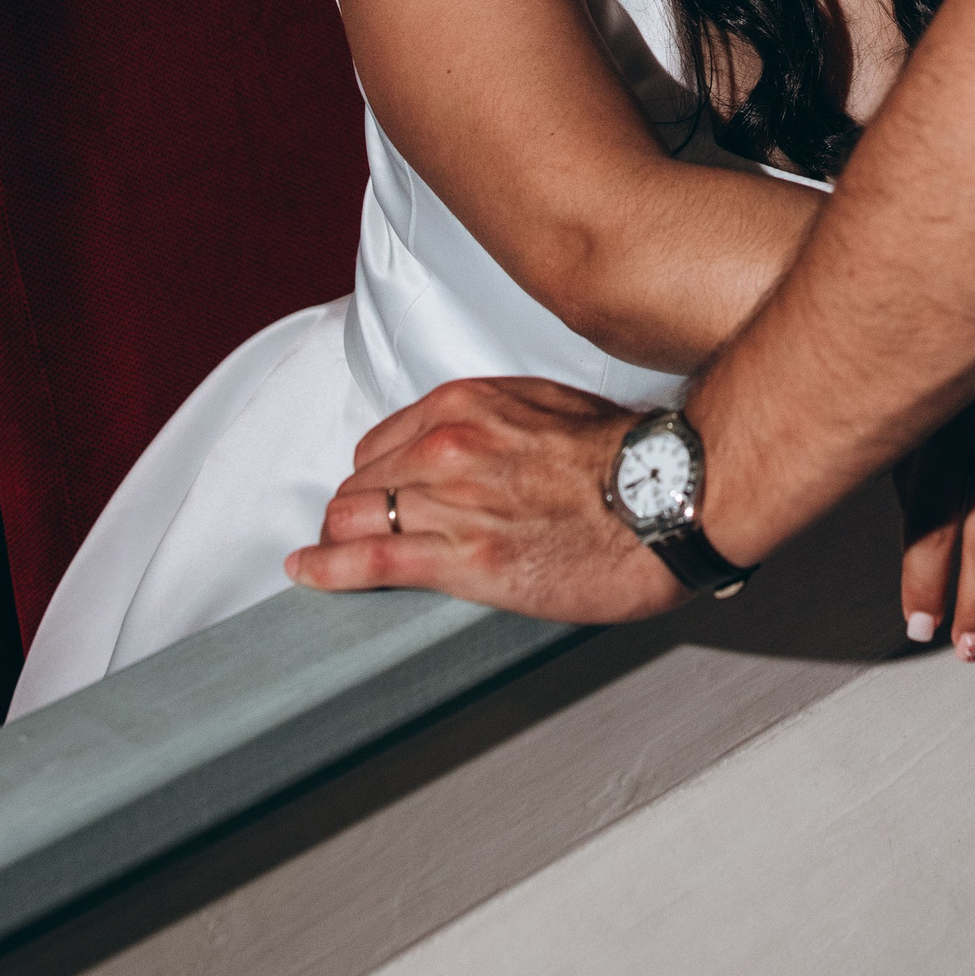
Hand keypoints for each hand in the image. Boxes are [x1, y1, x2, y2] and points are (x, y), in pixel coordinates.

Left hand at [284, 376, 686, 623]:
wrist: (668, 496)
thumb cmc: (623, 455)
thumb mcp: (548, 405)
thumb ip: (494, 419)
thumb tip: (473, 441)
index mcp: (467, 404)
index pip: (382, 442)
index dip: (378, 474)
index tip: (381, 493)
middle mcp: (448, 445)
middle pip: (361, 481)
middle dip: (358, 507)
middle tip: (366, 531)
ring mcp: (451, 502)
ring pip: (353, 518)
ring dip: (341, 538)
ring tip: (332, 556)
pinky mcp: (463, 559)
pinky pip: (368, 560)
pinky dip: (326, 569)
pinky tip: (307, 571)